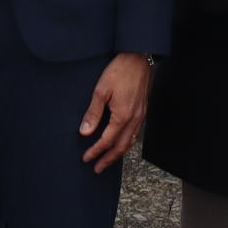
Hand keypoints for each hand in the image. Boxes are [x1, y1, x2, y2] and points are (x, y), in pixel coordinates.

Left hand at [80, 52, 153, 171]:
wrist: (138, 58)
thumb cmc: (119, 71)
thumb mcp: (101, 91)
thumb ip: (93, 113)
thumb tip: (85, 132)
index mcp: (123, 116)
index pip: (107, 140)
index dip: (96, 151)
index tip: (86, 158)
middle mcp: (134, 119)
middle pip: (121, 147)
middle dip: (108, 159)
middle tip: (97, 168)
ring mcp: (141, 116)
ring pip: (130, 142)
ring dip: (118, 153)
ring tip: (108, 160)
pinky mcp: (143, 111)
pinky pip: (135, 133)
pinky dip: (127, 143)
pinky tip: (121, 143)